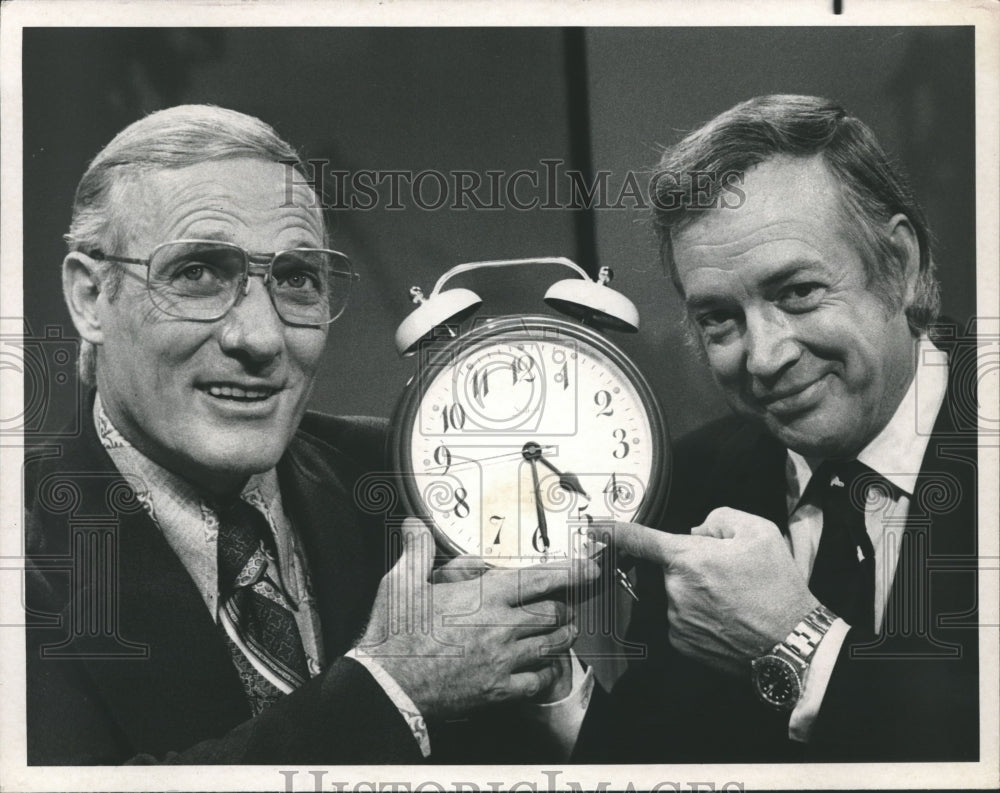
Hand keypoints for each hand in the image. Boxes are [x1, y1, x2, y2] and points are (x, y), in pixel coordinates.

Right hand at [357, 518, 597, 717]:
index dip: (570, 572)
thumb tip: (414, 525)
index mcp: (483, 597)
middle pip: (552, 614)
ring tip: (565, 630)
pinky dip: (546, 672)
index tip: (588, 568)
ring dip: (562, 636)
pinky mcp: (498, 691)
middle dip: (564, 607)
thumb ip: (416, 550)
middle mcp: (500, 627)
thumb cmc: (395, 634)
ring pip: (551, 646)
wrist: (387, 686)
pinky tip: (545, 667)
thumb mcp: (402, 583)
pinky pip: (537, 681)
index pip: (538, 579)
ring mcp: (502, 661)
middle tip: (567, 604)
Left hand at [613, 508, 818, 675]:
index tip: (592, 528)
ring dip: (697, 593)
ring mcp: (675, 620)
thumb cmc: (778, 586)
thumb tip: (698, 531)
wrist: (793, 645)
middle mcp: (674, 590)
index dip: (613, 530)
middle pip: (671, 567)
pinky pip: (682, 619)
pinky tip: (727, 620)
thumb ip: (720, 517)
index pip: (639, 539)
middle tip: (728, 576)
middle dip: (692, 566)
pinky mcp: (681, 644)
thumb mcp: (759, 532)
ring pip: (678, 594)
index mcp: (687, 558)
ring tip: (734, 601)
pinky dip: (700, 617)